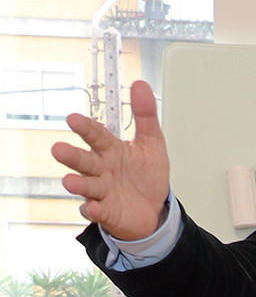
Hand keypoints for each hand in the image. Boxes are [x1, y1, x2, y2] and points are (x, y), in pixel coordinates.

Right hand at [50, 79, 169, 239]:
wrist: (154, 210)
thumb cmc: (147, 176)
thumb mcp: (152, 144)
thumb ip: (145, 116)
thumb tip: (140, 85)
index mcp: (111, 150)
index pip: (96, 135)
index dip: (85, 128)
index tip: (73, 119)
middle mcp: (102, 169)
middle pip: (83, 160)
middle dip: (71, 155)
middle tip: (59, 149)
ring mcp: (101, 191)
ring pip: (86, 186)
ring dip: (77, 183)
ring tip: (70, 181)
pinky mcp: (105, 211)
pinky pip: (95, 211)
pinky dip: (93, 210)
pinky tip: (94, 208)